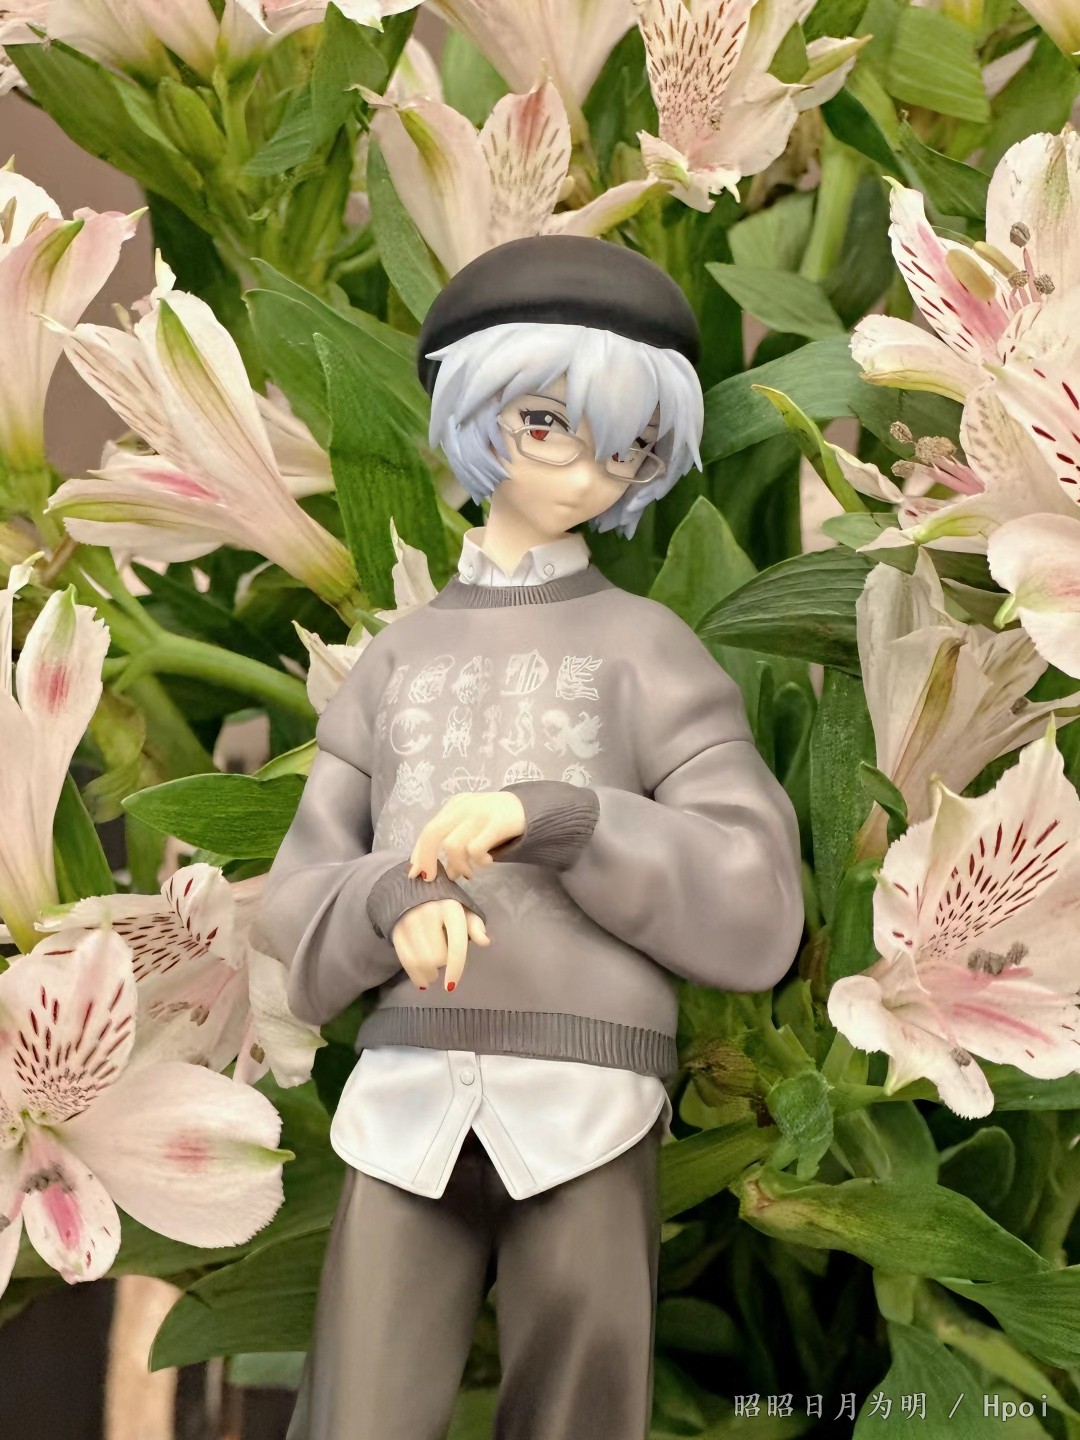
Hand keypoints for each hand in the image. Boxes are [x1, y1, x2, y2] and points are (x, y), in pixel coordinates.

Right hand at [390, 897, 490, 991]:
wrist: (414, 893)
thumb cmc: (445, 906)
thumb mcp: (464, 911)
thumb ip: (475, 926)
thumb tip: (485, 941)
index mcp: (450, 908)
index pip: (455, 945)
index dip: (455, 968)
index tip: (451, 986)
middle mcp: (428, 913)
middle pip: (437, 958)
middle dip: (442, 964)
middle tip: (443, 960)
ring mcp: (409, 922)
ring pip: (420, 963)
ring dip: (428, 974)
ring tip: (433, 974)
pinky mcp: (396, 932)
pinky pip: (406, 962)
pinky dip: (415, 976)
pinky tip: (422, 980)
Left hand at [408, 791, 526, 881]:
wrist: (530, 808)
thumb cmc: (497, 822)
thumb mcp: (473, 829)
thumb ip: (458, 846)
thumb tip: (448, 873)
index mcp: (454, 806)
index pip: (428, 829)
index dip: (418, 852)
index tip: (415, 872)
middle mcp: (463, 806)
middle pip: (433, 833)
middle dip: (427, 859)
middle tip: (431, 878)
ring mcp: (480, 813)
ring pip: (453, 845)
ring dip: (458, 865)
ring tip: (468, 873)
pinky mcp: (497, 822)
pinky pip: (475, 849)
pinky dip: (477, 861)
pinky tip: (486, 862)